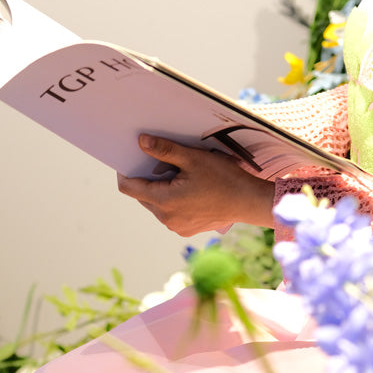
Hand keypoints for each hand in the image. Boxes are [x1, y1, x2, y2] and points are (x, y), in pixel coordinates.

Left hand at [117, 135, 275, 236]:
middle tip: (161, 163)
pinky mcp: (185, 230)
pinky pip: (170, 214)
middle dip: (147, 180)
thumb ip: (165, 150)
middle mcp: (166, 218)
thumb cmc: (224, 178)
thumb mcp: (193, 158)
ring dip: (161, 191)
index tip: (127, 160)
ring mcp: (176, 227)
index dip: (125, 173)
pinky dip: (173, 201)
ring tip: (179, 177)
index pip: (130, 188)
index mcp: (164, 201)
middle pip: (143, 196)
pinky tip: (189, 191)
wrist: (248, 202)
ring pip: (157, 205)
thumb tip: (141, 142)